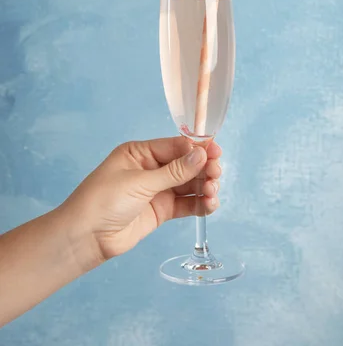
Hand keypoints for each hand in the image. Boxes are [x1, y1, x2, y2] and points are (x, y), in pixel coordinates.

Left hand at [61, 137, 221, 265]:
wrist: (85, 238)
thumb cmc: (104, 200)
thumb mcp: (139, 182)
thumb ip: (173, 171)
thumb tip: (201, 154)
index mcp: (140, 153)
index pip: (175, 146)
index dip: (197, 149)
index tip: (216, 152)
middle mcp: (150, 169)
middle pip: (185, 165)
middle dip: (203, 169)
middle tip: (215, 175)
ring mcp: (156, 190)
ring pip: (188, 185)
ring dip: (203, 187)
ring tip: (212, 193)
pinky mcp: (160, 211)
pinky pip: (185, 204)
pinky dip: (199, 204)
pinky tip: (210, 205)